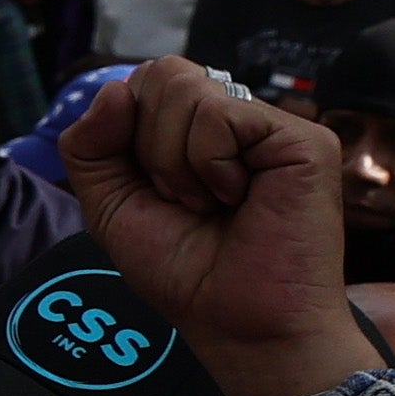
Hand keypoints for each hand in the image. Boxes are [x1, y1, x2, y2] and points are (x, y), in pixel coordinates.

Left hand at [58, 60, 368, 395]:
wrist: (236, 321)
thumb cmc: (183, 269)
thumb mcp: (109, 203)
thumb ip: (90, 144)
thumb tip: (113, 89)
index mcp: (196, 130)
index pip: (141, 82)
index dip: (123, 130)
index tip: (149, 187)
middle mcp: (237, 120)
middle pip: (161, 74)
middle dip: (147, 146)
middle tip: (182, 199)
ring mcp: (272, 126)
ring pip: (185, 90)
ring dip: (175, 162)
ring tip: (211, 203)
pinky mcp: (304, 140)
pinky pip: (220, 114)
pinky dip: (207, 164)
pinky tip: (238, 198)